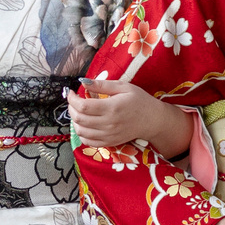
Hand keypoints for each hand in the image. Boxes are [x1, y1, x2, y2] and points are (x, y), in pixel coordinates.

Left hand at [68, 79, 193, 154]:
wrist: (153, 120)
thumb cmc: (139, 101)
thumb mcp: (123, 87)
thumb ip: (102, 85)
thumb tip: (84, 82)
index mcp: (112, 108)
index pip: (83, 106)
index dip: (72, 99)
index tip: (71, 92)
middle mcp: (108, 124)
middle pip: (79, 119)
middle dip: (71, 108)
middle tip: (73, 101)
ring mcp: (108, 135)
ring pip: (81, 131)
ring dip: (74, 121)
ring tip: (78, 112)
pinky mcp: (109, 142)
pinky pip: (88, 142)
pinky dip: (81, 133)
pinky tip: (84, 124)